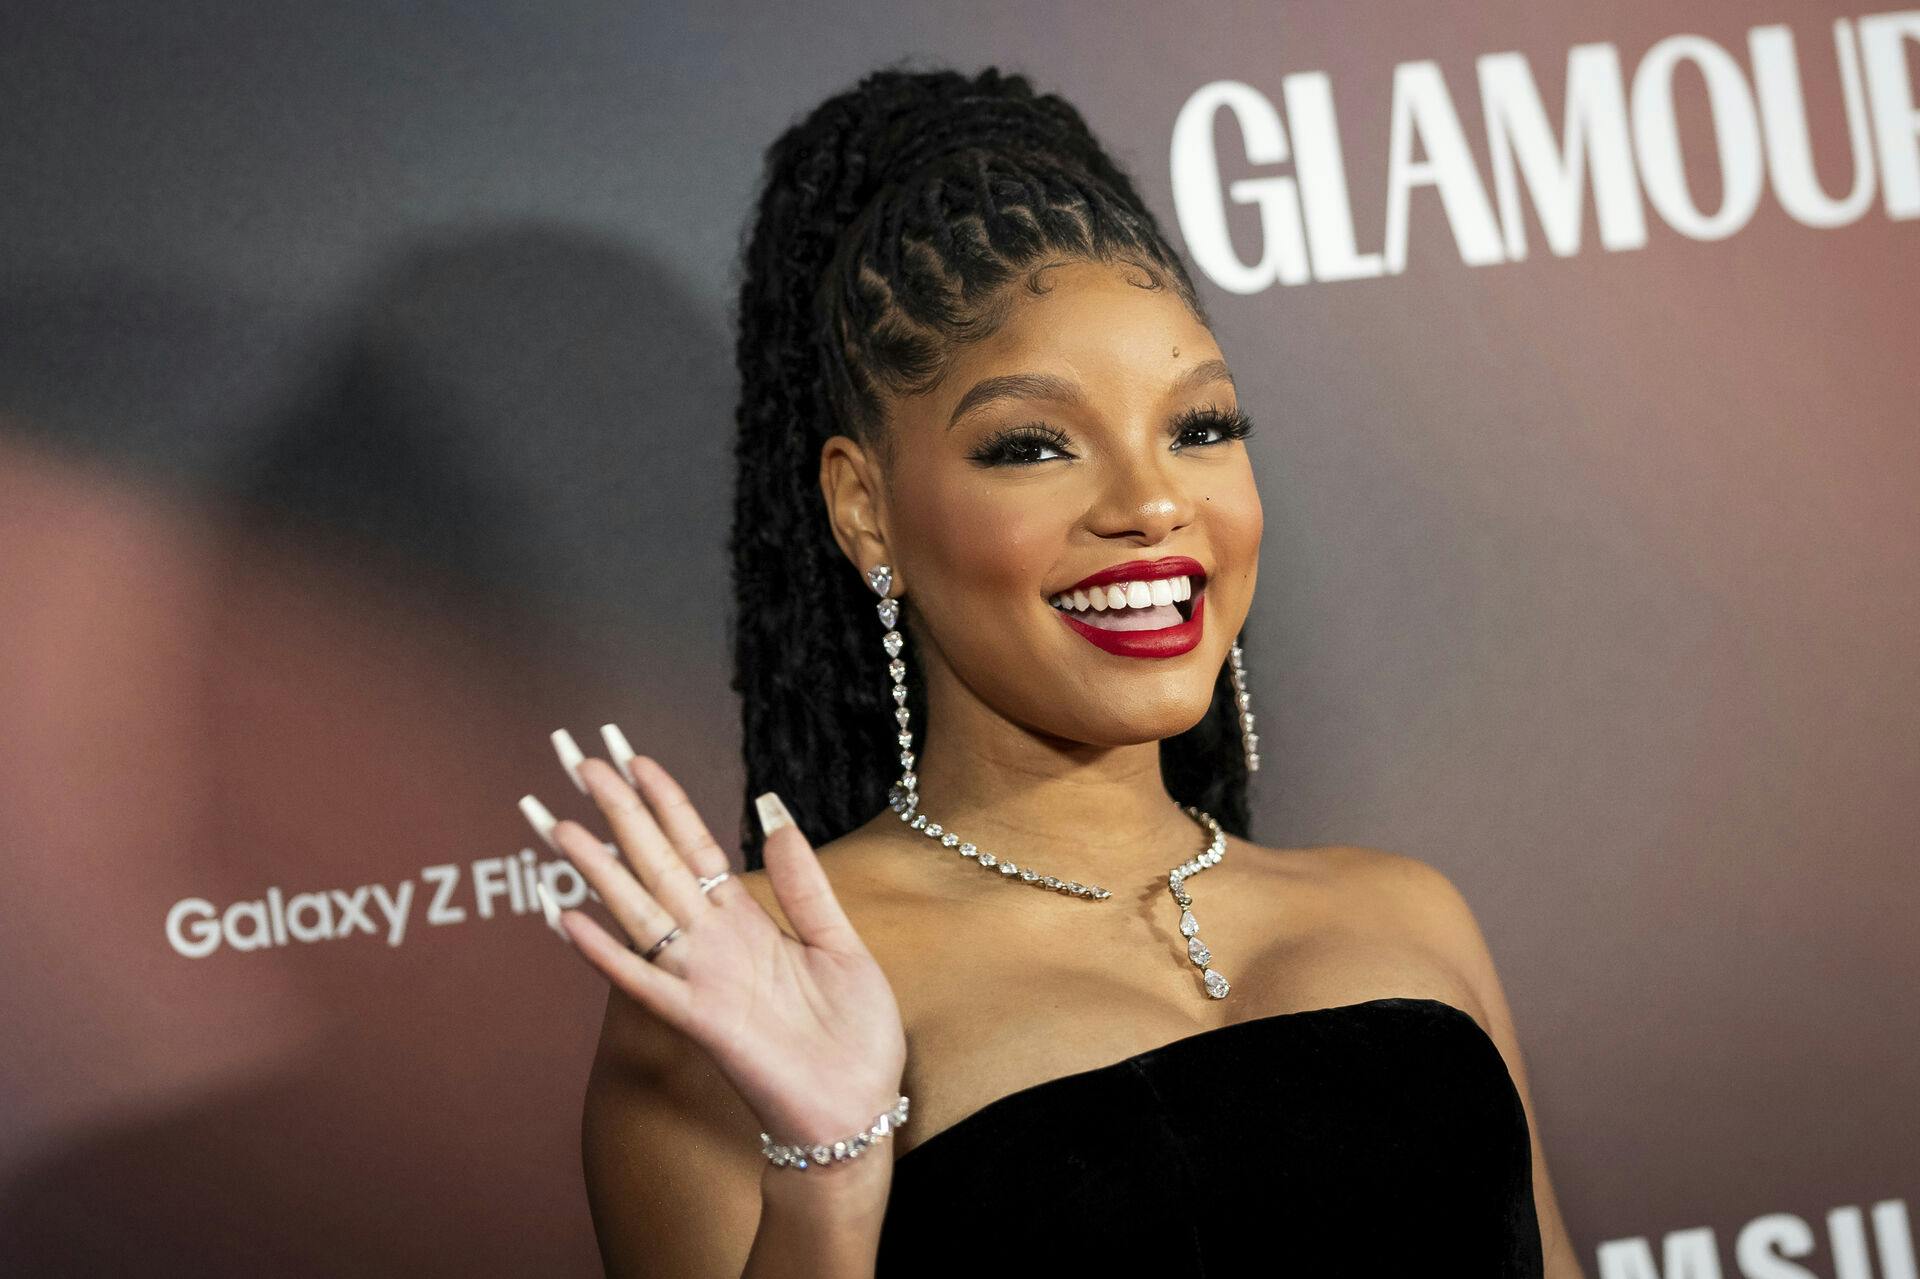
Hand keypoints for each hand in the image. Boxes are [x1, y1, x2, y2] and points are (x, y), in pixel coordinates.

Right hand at [523, 727, 907, 1156]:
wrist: (857, 1109)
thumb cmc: (852, 1036)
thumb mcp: (841, 944)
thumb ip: (805, 884)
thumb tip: (774, 812)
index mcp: (746, 921)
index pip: (693, 844)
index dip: (663, 799)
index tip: (630, 755)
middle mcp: (714, 943)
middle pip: (654, 862)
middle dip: (617, 812)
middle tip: (577, 760)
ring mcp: (702, 980)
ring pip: (638, 911)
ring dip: (597, 869)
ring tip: (558, 824)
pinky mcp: (701, 1021)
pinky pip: (644, 982)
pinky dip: (605, 953)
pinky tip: (567, 919)